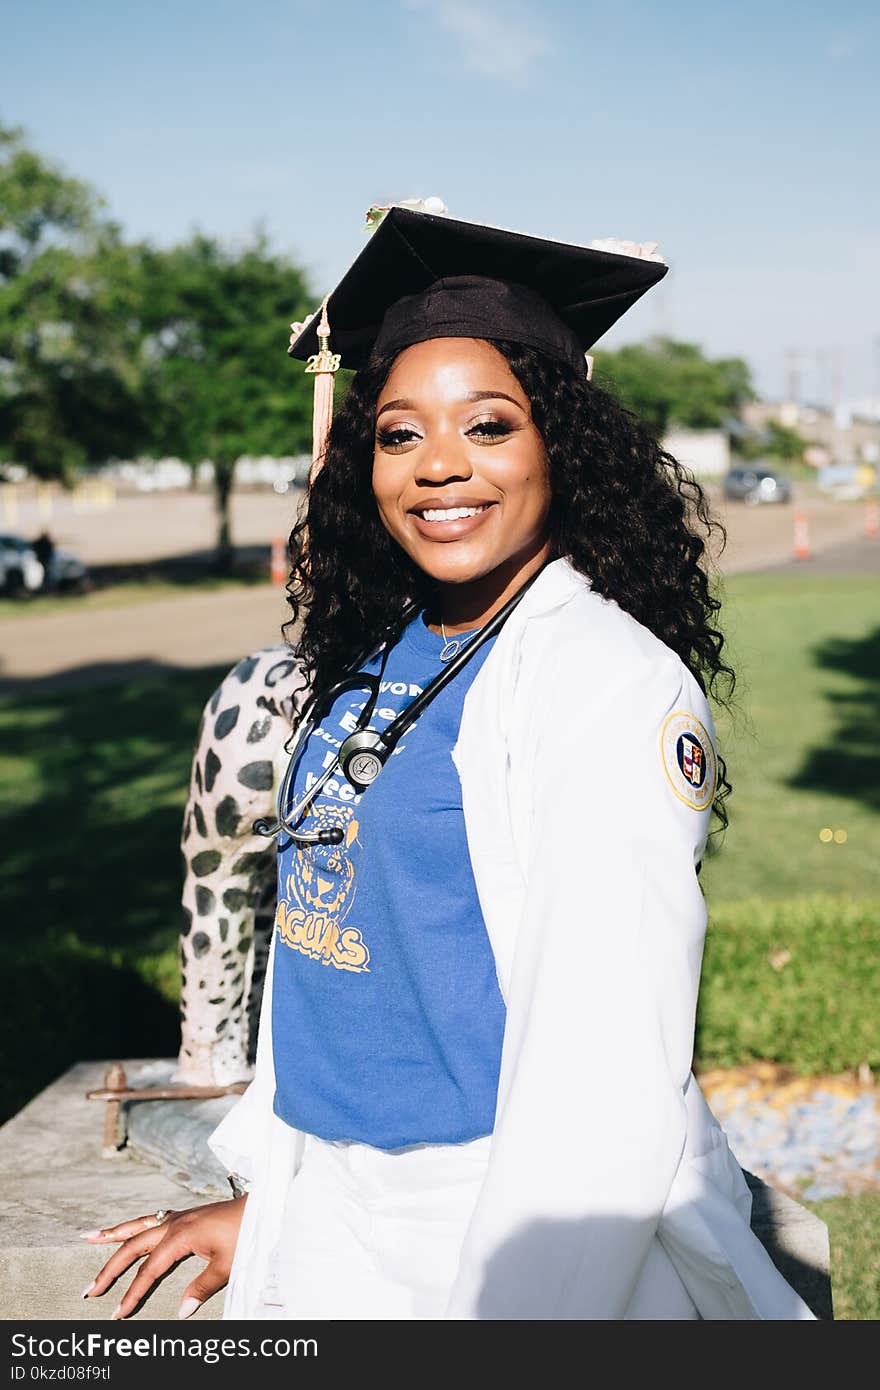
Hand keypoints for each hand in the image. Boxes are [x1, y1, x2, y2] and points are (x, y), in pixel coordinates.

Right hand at [79, 1196, 246, 1319]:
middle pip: (133, 1247)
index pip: (148, 1271)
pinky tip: (124, 1229)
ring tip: (87, 1237)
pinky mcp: (184, 1216)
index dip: (131, 1294)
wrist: (261, 1207)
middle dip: (109, 1269)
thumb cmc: (246, 1233)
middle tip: (89, 1289)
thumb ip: (202, 1288)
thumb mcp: (227, 1265)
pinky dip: (132, 1225)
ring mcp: (177, 1217)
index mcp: (180, 1236)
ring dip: (112, 1235)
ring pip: (136, 1226)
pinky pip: (149, 1220)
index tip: (118, 1313)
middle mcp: (173, 1224)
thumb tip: (182, 1311)